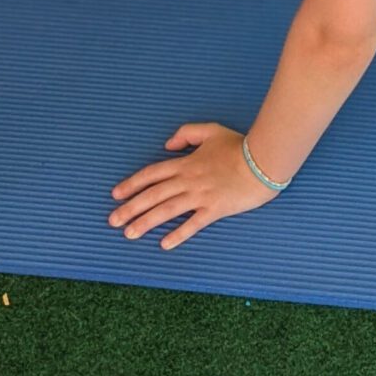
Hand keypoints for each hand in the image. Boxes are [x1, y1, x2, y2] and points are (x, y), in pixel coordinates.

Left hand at [108, 122, 279, 249]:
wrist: (263, 160)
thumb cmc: (239, 145)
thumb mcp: (210, 131)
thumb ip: (186, 134)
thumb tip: (167, 145)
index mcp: (185, 163)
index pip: (151, 174)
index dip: (131, 184)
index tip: (116, 195)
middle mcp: (188, 180)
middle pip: (153, 195)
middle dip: (130, 208)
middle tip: (113, 221)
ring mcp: (200, 196)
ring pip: (166, 210)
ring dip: (145, 222)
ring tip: (129, 234)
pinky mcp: (215, 209)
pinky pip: (193, 224)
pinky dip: (178, 234)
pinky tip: (164, 244)